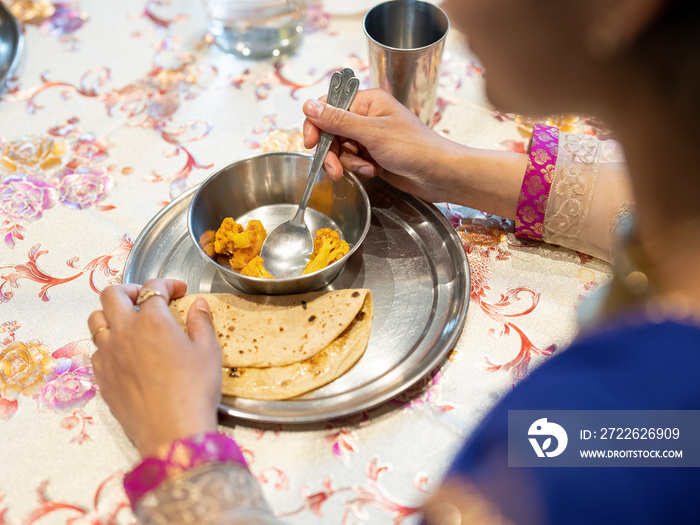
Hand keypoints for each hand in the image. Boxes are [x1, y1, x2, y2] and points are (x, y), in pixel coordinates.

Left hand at [88, 279, 221, 457]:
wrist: (172, 431)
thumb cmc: (195, 389)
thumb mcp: (209, 351)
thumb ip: (201, 322)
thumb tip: (198, 305)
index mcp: (152, 321)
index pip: (153, 288)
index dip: (168, 284)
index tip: (179, 291)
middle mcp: (124, 332)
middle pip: (111, 295)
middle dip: (130, 290)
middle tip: (146, 299)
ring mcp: (108, 355)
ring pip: (96, 320)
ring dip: (112, 314)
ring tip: (129, 322)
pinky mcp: (102, 377)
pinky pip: (96, 350)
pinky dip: (108, 343)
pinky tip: (125, 353)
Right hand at [302, 88, 463, 203]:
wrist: (440, 174)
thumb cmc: (415, 148)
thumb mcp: (373, 133)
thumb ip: (339, 120)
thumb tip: (308, 106)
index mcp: (368, 101)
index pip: (328, 106)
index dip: (316, 125)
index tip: (311, 144)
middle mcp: (367, 116)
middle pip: (331, 131)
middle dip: (332, 152)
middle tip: (335, 170)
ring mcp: (370, 136)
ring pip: (340, 148)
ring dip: (348, 162)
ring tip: (366, 169)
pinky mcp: (373, 154)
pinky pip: (352, 160)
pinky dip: (358, 168)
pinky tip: (373, 171)